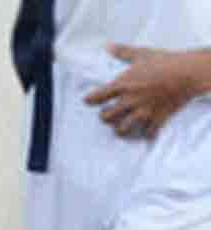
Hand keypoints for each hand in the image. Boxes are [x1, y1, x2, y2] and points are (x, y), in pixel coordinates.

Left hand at [85, 44, 203, 139]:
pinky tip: (146, 132)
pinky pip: (148, 133)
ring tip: (120, 126)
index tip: (88, 101)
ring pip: (122, 129)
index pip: (97, 96)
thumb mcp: (142, 54)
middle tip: (107, 115)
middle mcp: (130, 100)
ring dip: (120, 129)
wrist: (189, 71)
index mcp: (123, 84)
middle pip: (106, 117)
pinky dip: (146, 134)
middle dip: (104, 117)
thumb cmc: (165, 61)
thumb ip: (123, 52)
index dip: (90, 100)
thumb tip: (107, 45)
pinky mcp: (158, 117)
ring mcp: (143, 111)